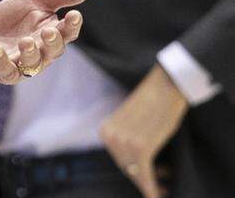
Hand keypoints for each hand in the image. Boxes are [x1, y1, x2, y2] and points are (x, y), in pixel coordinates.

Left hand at [0, 0, 98, 83]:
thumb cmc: (14, 17)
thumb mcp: (36, 0)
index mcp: (52, 33)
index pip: (67, 32)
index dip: (72, 26)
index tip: (74, 15)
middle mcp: (41, 52)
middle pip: (53, 51)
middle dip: (52, 43)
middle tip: (48, 31)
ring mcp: (21, 64)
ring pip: (32, 65)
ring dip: (30, 54)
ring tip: (25, 41)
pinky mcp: (1, 71)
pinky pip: (5, 71)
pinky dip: (2, 62)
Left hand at [99, 64, 186, 197]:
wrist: (165, 85)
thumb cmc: (153, 102)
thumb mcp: (132, 123)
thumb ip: (128, 140)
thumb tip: (135, 164)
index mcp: (105, 131)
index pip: (120, 160)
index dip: (134, 172)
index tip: (148, 180)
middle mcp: (110, 138)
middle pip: (127, 168)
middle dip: (143, 178)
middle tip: (163, 184)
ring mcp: (124, 143)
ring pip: (137, 173)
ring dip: (151, 182)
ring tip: (166, 184)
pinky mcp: (141, 147)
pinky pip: (145, 174)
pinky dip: (152, 188)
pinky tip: (158, 195)